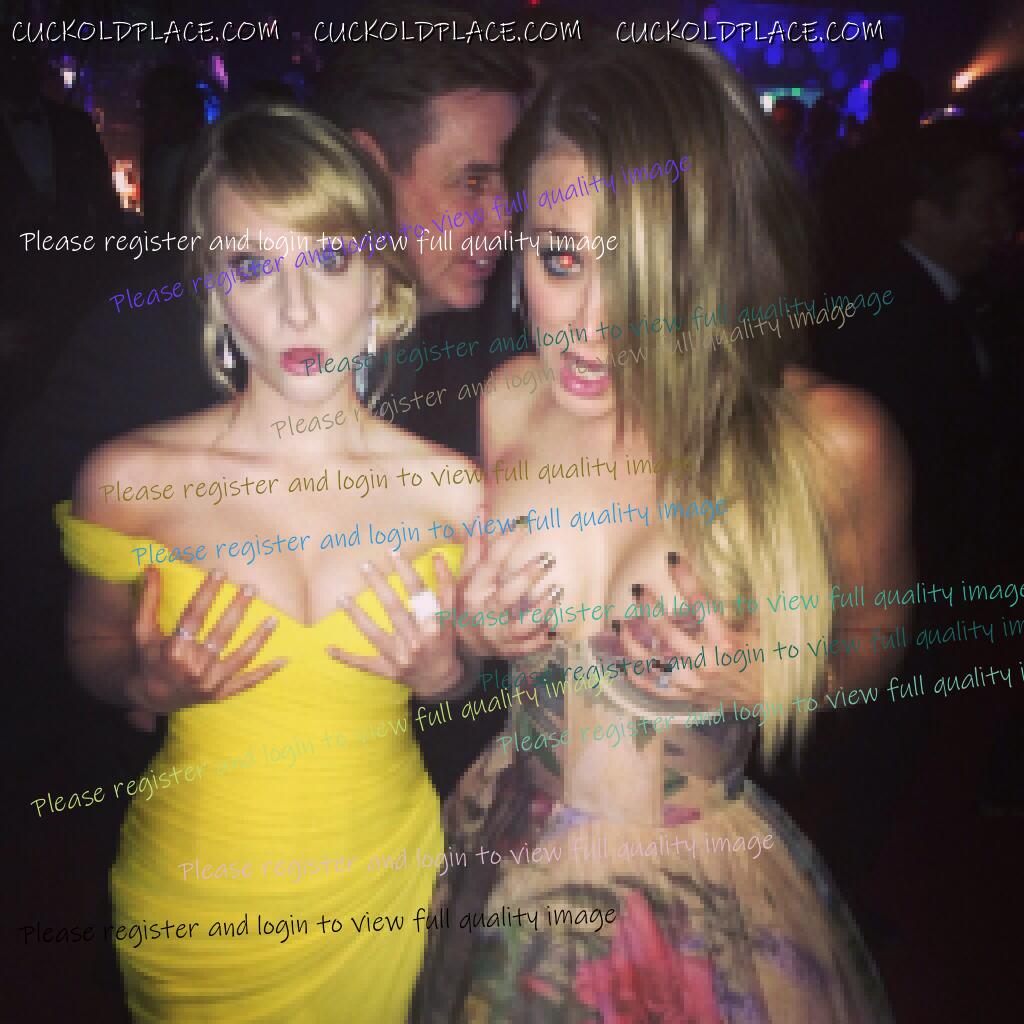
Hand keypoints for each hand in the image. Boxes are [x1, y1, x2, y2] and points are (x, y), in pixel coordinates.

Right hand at [126, 568, 285, 730]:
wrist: (153, 697)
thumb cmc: (150, 658)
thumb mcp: (143, 631)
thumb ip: (149, 600)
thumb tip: (152, 566)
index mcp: (173, 651)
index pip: (194, 616)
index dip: (207, 592)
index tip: (219, 572)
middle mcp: (193, 668)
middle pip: (221, 634)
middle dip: (237, 609)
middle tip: (251, 587)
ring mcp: (209, 683)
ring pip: (240, 657)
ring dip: (258, 638)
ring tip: (274, 619)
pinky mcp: (221, 694)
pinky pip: (247, 682)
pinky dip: (266, 672)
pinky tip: (284, 659)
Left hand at [326, 553, 458, 698]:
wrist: (441, 680)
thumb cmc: (444, 642)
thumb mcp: (451, 615)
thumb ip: (446, 585)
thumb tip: (437, 556)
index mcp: (434, 624)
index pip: (419, 592)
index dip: (406, 570)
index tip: (393, 551)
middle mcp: (417, 640)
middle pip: (394, 608)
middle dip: (379, 585)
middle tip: (365, 565)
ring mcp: (400, 657)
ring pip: (374, 633)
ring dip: (357, 615)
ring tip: (342, 597)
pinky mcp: (387, 670)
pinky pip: (364, 664)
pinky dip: (346, 657)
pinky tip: (329, 648)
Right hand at [456, 504, 560, 658]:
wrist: (463, 648)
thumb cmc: (466, 606)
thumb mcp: (462, 580)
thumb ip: (471, 548)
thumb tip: (475, 514)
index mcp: (472, 592)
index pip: (489, 564)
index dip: (505, 543)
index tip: (522, 523)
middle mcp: (484, 613)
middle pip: (507, 594)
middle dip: (528, 576)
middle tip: (548, 557)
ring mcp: (498, 634)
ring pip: (522, 623)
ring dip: (541, 608)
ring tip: (557, 590)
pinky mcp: (511, 649)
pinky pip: (530, 645)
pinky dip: (542, 637)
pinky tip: (554, 629)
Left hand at [618, 555, 761, 706]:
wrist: (766, 700)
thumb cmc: (762, 659)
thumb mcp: (761, 629)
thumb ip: (750, 603)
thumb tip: (745, 569)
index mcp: (726, 643)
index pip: (702, 605)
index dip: (686, 579)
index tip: (673, 559)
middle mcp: (706, 663)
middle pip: (668, 633)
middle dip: (650, 609)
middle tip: (638, 590)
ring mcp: (691, 682)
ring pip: (651, 662)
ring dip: (632, 641)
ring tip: (622, 623)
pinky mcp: (684, 696)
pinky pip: (652, 687)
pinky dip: (635, 673)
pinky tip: (624, 659)